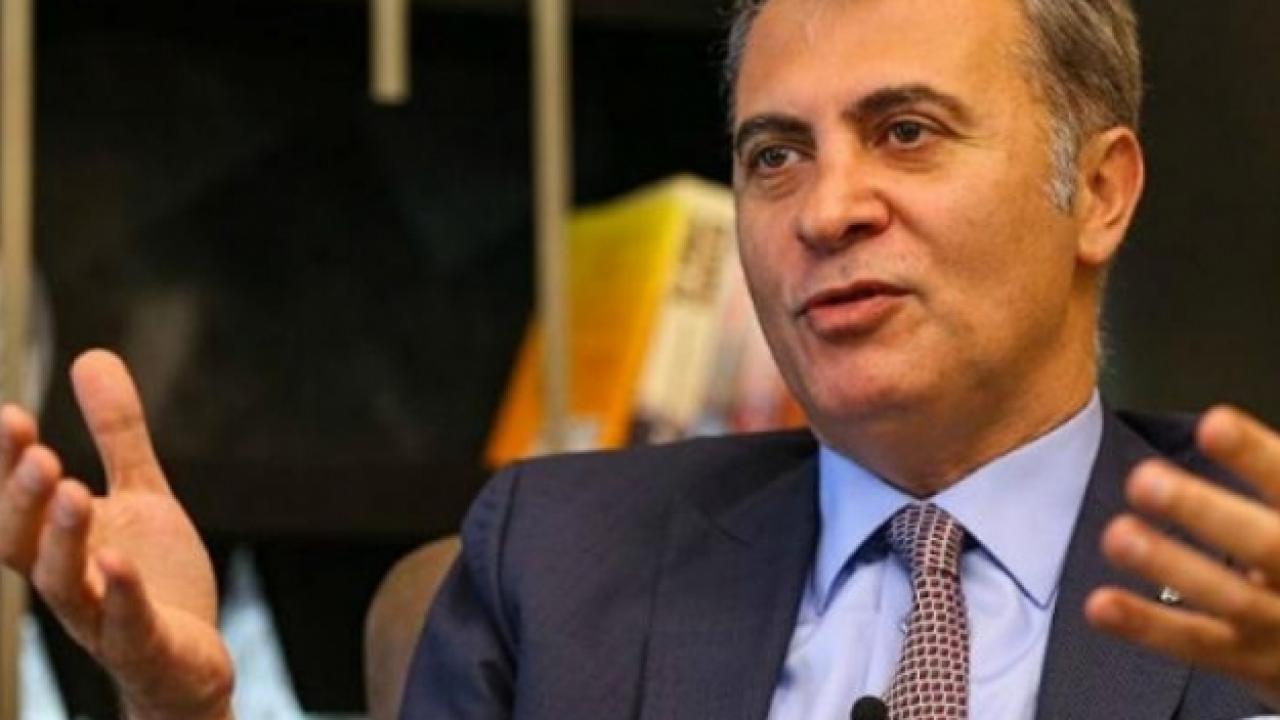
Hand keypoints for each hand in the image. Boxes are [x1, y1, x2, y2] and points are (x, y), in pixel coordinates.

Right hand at [0, 350, 232, 719]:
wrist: (186, 662)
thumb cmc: (149, 579)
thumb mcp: (139, 495)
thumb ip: (117, 435)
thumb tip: (92, 355)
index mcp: (58, 544)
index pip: (16, 503)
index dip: (5, 464)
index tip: (10, 412)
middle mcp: (67, 581)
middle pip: (22, 544)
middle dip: (21, 498)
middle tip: (36, 451)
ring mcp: (101, 619)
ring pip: (64, 584)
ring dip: (61, 539)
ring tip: (72, 490)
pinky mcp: (145, 647)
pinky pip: (126, 625)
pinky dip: (120, 594)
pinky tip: (118, 560)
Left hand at [1086, 405, 1279, 707]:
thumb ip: (1264, 472)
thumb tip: (1216, 423)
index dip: (1254, 454)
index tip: (1213, 424)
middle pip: (1265, 544)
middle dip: (1203, 510)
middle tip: (1145, 480)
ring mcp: (1278, 624)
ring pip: (1228, 598)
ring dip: (1169, 565)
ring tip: (1118, 535)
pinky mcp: (1249, 661)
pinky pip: (1195, 643)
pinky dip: (1145, 625)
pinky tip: (1101, 605)